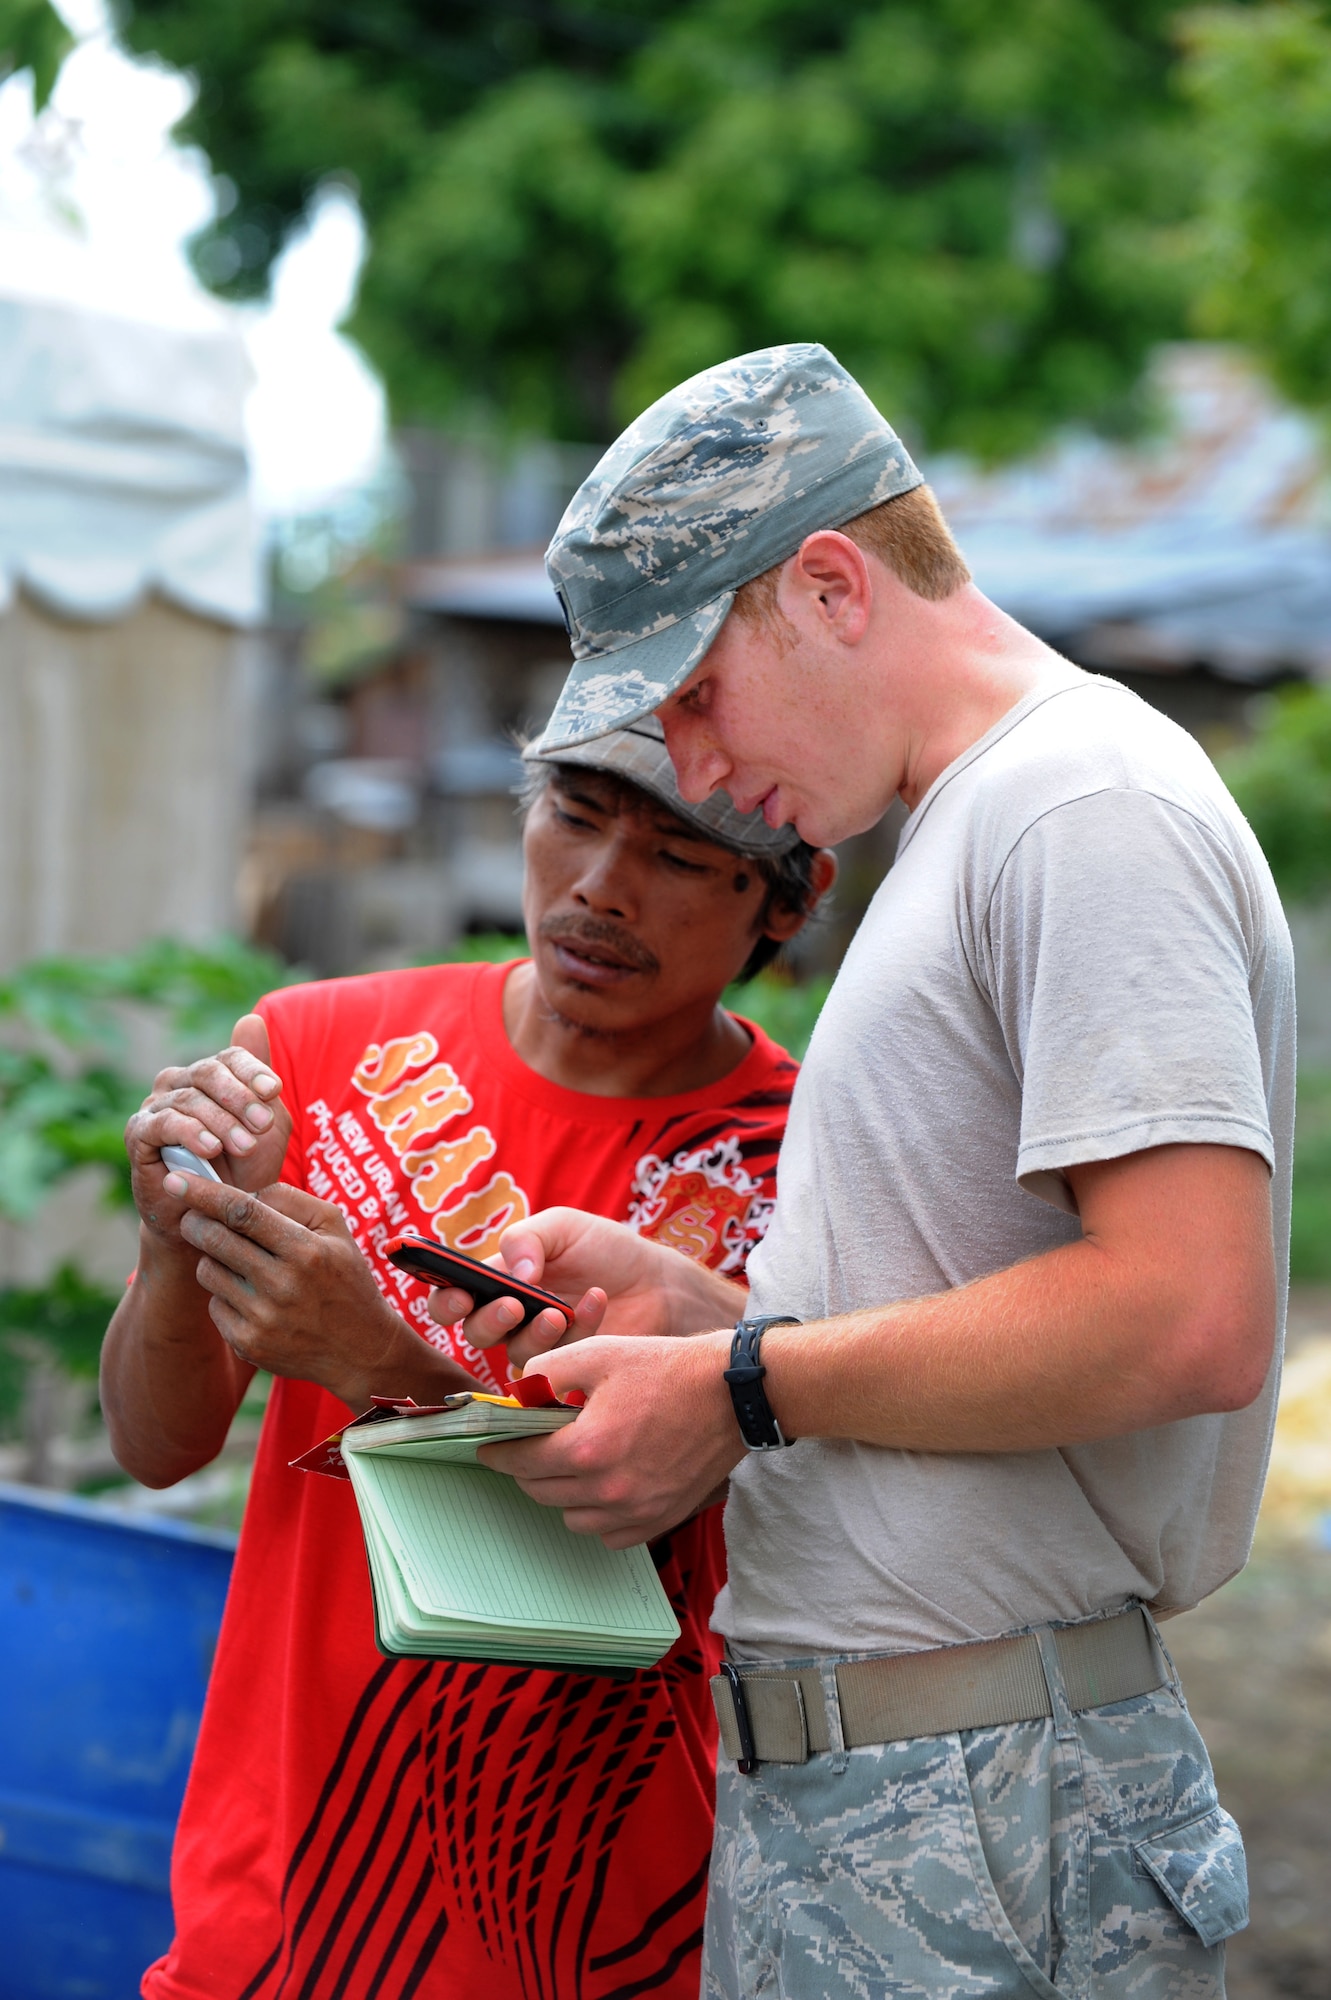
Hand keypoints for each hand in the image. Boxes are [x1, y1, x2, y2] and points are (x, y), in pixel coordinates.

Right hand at [126, 1014, 290, 1243]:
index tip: (276, 1091)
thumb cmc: (241, 1169)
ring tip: (245, 1146)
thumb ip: (260, 1080)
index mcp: (208, 1076)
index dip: (252, 1071)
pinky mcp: (137, 1134)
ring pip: (189, 1100)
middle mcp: (177, 1083)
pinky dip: (189, 1133)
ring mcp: (154, 1107)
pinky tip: (210, 1148)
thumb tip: (251, 1018)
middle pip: (208, 1073)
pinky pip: (162, 1124)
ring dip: (222, 1122)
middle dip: (240, 1098)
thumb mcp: (265, 1125)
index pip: (229, 1058)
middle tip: (264, 1124)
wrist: (211, 1218)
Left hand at [171, 1176, 476, 1408]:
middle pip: (216, 1240)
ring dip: (212, 1259)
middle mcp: (284, 1285)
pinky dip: (224, 1294)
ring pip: (208, 1272)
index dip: (205, 1193)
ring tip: (237, 1261)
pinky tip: (249, 1296)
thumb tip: (241, 1192)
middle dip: (195, 1222)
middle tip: (193, 1217)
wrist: (360, 1348)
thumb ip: (290, 1200)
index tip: (177, 1180)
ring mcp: (263, 1319)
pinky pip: (214, 1305)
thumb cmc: (345, 1277)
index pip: (243, 1212)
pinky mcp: (248, 1344)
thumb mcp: (335, 1227)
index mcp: (307, 1250)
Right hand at [428, 1207, 744, 1370]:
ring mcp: (539, 1346)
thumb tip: (509, 1275)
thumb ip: (526, 1239)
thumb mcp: (563, 1227)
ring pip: (514, 1352)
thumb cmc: (605, 1250)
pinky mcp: (567, 1368)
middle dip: (488, 1321)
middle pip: (475, 1331)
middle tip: (513, 1307)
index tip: (461, 1296)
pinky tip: (596, 1301)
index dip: (446, 1301)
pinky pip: (558, 1361)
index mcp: (498, 1279)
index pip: (452, 1295)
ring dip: (535, 1331)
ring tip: (560, 1310)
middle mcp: (510, 1317)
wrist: (656, 1281)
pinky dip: (576, 1329)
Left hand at [477, 1330, 743, 1546]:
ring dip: (562, 1493)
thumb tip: (517, 1394)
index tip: (489, 1447)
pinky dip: (598, 1514)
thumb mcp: (599, 1352)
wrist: (732, 1395)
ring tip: (572, 1462)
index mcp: (589, 1447)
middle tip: (530, 1446)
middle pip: (541, 1492)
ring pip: (571, 1517)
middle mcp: (609, 1488)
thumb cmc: (667, 1369)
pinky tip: (604, 1483)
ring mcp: (636, 1510)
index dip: (498, 1452)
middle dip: (527, 1468)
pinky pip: (608, 1534)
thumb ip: (547, 1371)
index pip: (520, 1462)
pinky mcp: (658, 1519)